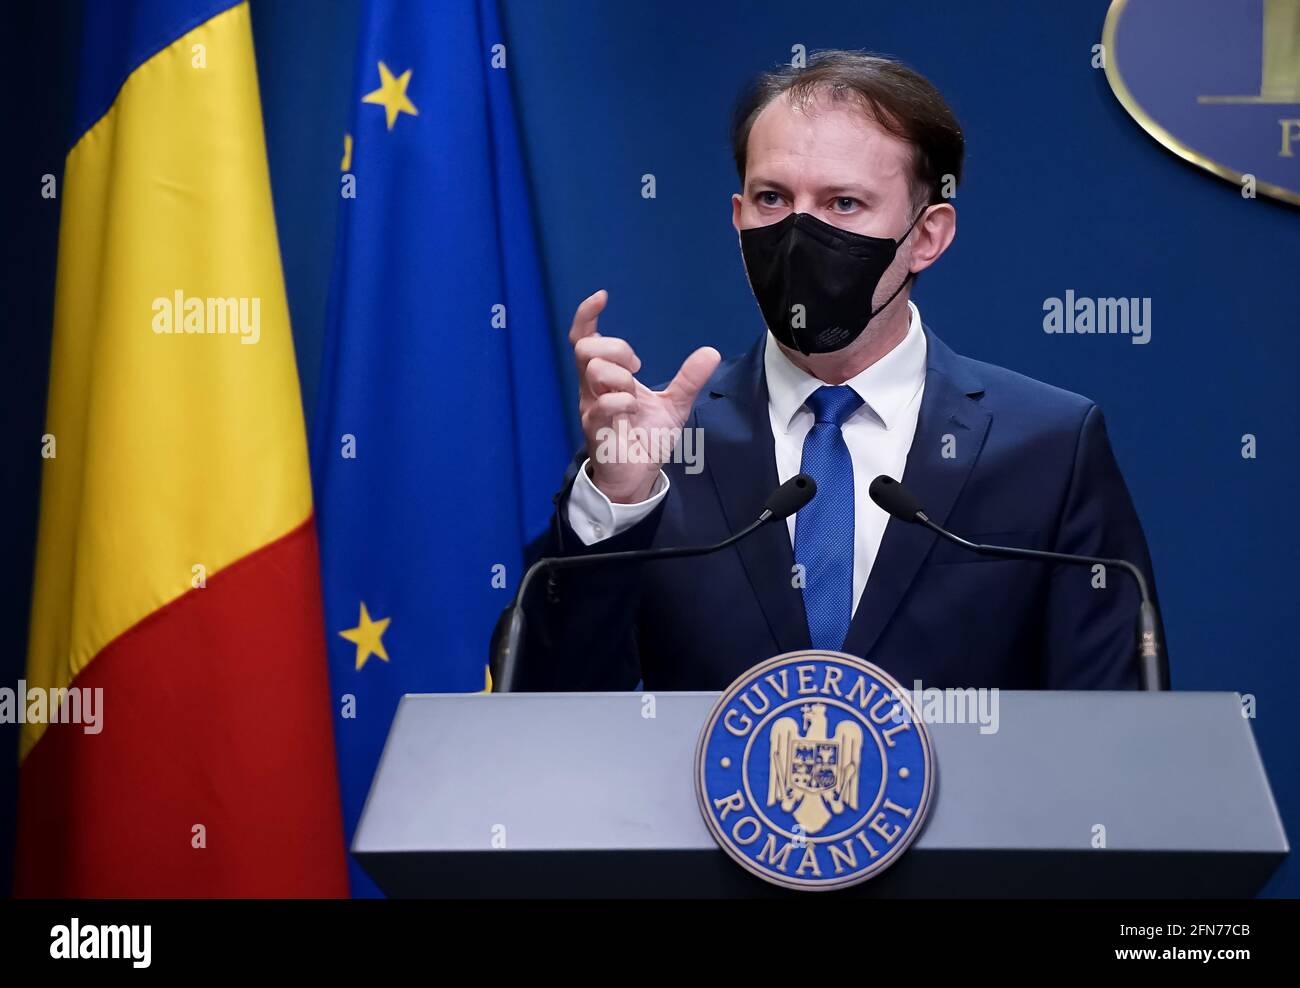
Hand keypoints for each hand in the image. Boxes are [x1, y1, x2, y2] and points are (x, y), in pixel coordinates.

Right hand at [570, 290, 720, 503]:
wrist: (639, 476)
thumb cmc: (647, 437)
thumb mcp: (675, 404)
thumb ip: (688, 379)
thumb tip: (711, 351)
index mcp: (606, 377)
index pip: (585, 339)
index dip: (587, 316)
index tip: (602, 297)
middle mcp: (592, 389)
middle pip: (587, 348)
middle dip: (616, 348)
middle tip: (637, 367)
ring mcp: (591, 408)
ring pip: (594, 370)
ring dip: (621, 375)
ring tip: (635, 393)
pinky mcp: (595, 430)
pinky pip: (603, 404)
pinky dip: (622, 401)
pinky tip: (634, 409)